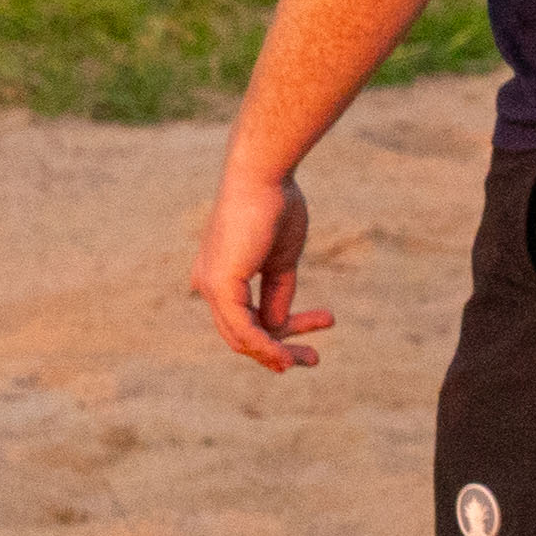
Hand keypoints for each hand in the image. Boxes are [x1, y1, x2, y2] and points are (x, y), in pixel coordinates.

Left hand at [196, 163, 328, 371]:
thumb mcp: (282, 258)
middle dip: (279, 350)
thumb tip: (276, 326)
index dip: (285, 328)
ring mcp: (211, 288)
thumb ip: (278, 292)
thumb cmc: (276, 206)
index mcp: (221, 277)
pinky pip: (243, 330)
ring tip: (311, 359)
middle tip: (314, 359)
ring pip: (242, 338)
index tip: (325, 322)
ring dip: (277, 353)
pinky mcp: (220, 287)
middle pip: (243, 334)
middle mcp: (209, 286)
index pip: (251, 316)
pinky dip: (266, 347)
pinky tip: (286, 356)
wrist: (264, 177)